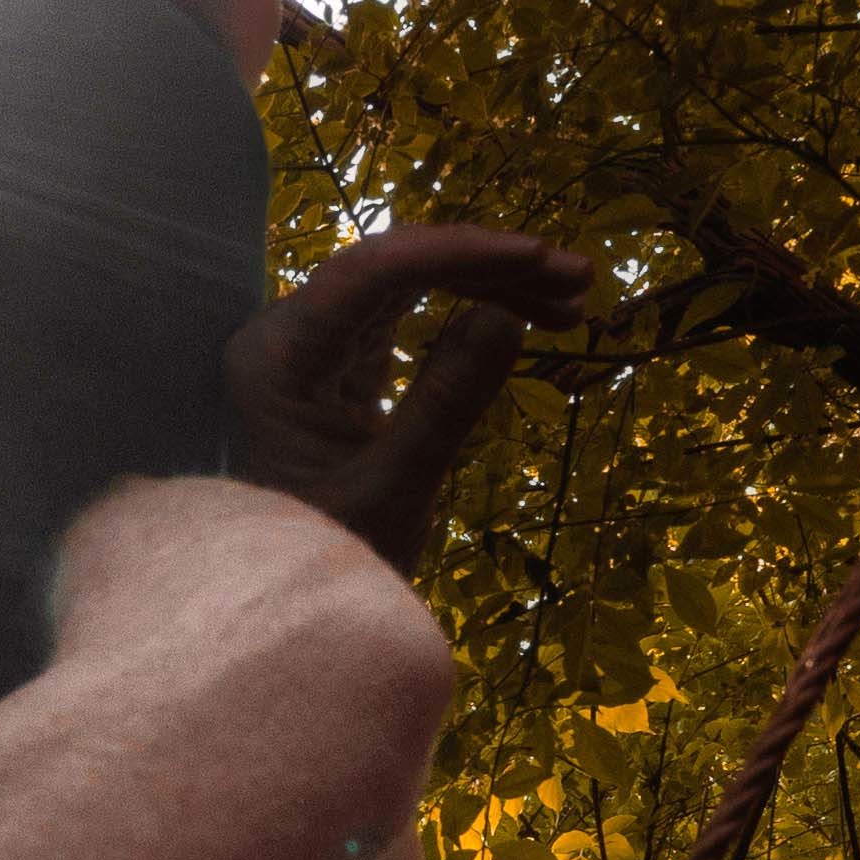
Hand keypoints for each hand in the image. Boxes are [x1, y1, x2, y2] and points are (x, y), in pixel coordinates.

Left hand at [221, 225, 593, 578]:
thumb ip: (448, 403)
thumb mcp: (396, 490)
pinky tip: (526, 318)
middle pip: (395, 268)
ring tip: (571, 305)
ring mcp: (316, 347)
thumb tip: (507, 318)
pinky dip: (469, 315)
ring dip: (489, 285)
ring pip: (409, 287)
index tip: (539, 256)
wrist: (287, 605)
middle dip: (489, 266)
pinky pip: (410, 319)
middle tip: (580, 279)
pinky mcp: (344, 366)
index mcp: (280, 358)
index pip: (371, 273)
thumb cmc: (327, 561)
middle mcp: (289, 335)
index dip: (460, 254)